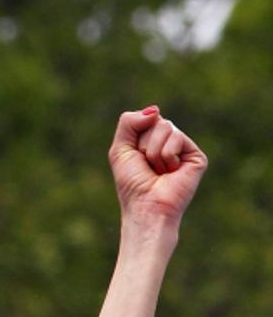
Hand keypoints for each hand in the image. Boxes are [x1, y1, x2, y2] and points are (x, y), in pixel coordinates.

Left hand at [108, 106, 207, 228]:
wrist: (146, 206)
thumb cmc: (132, 182)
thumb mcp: (120, 149)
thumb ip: (129, 122)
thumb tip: (155, 110)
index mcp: (152, 140)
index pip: (144, 118)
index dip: (134, 137)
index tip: (135, 158)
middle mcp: (169, 142)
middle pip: (155, 121)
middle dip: (143, 144)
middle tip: (147, 166)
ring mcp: (183, 148)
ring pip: (165, 127)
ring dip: (153, 151)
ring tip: (159, 170)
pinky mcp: (196, 156)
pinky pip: (177, 137)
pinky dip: (166, 155)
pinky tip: (171, 171)